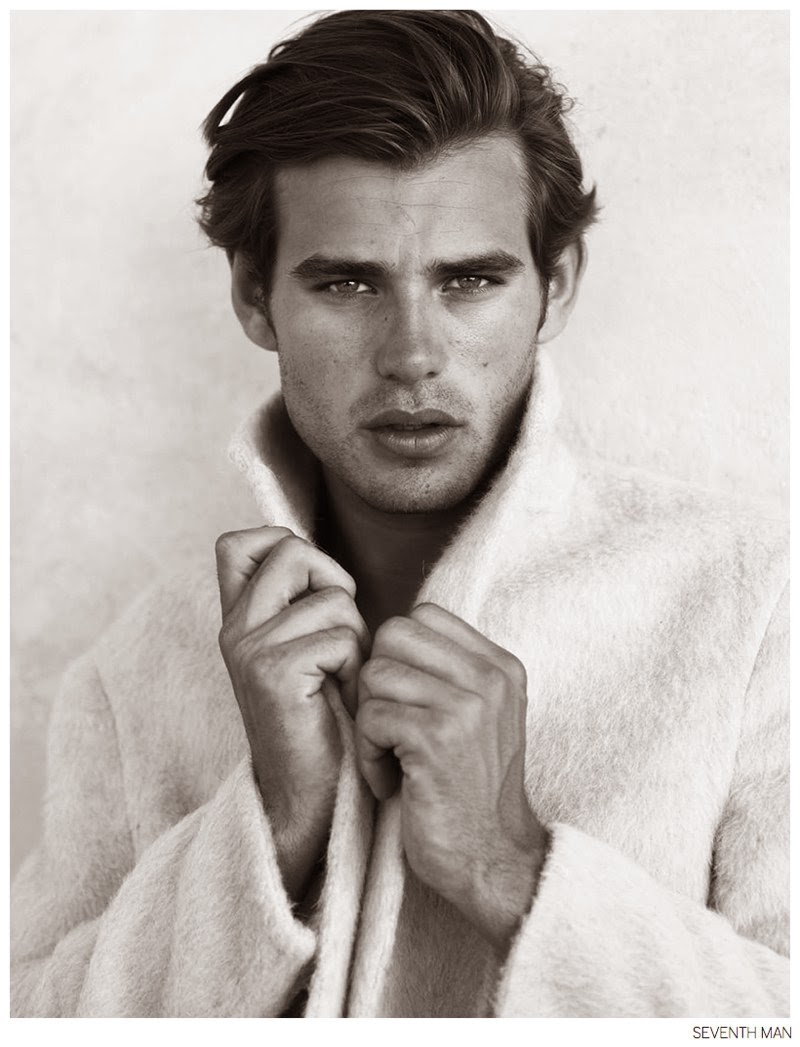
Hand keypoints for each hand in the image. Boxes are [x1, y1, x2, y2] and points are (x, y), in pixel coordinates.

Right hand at [215, 526, 369, 901]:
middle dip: (334, 584)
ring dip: (355, 637)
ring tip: (341, 678)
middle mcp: (234, 628)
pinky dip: (356, 668)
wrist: (306, 798)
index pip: (238, 542)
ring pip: (331, 599)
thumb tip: (317, 556)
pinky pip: (339, 639)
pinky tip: (345, 699)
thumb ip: (297, 603)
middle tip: (339, 636)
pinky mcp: (272, 675)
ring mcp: (248, 649)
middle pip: (293, 551)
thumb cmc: (321, 720)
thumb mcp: (302, 650)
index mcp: (237, 619)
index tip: (312, 588)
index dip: (283, 544)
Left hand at [355, 603, 547, 954]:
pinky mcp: (437, 738)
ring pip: (375, 675)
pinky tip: (390, 781)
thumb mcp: (477, 717)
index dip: (397, 654)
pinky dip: (368, 753)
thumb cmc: (468, 788)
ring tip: (391, 758)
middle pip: (393, 634)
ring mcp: (466, 705)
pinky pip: (371, 716)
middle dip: (376, 680)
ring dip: (369, 722)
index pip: (423, 615)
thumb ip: (447, 670)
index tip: (404, 700)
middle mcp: (489, 677)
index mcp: (500, 666)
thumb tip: (387, 634)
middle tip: (388, 726)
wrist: (491, 859)